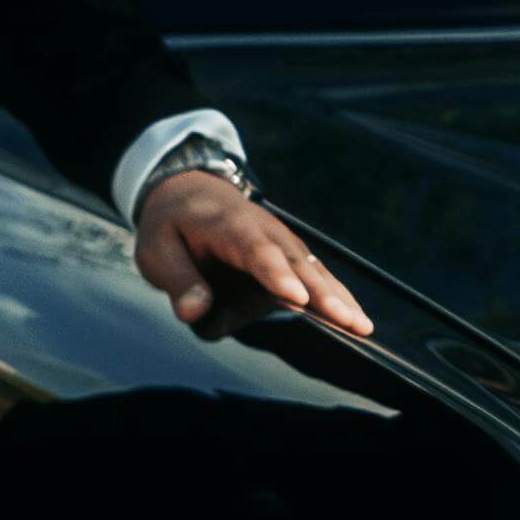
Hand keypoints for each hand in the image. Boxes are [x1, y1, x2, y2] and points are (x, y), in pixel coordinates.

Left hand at [138, 171, 373, 341]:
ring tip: (363, 327)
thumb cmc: (171, 225)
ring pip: (315, 272)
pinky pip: (317, 279)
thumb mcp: (157, 251)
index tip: (297, 299)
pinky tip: (359, 322)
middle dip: (323, 293)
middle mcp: (266, 233)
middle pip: (298, 264)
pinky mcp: (290, 259)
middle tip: (346, 320)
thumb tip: (196, 312)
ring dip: (339, 299)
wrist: (191, 193)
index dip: (278, 275)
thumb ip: (179, 281)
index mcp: (230, 226)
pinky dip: (339, 298)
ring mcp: (283, 244)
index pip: (257, 251)